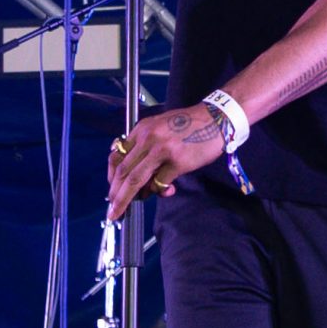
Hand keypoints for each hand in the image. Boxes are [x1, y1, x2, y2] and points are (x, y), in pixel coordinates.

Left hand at [107, 103, 227, 218]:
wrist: (215, 118)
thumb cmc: (189, 125)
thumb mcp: (159, 127)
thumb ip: (146, 145)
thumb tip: (136, 171)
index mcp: (141, 130)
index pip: (116, 156)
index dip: (111, 176)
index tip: (112, 189)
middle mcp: (148, 139)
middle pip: (122, 172)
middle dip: (115, 194)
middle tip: (113, 209)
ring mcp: (162, 151)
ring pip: (135, 181)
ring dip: (127, 199)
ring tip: (128, 208)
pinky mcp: (177, 162)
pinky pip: (160, 183)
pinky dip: (159, 191)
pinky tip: (167, 190)